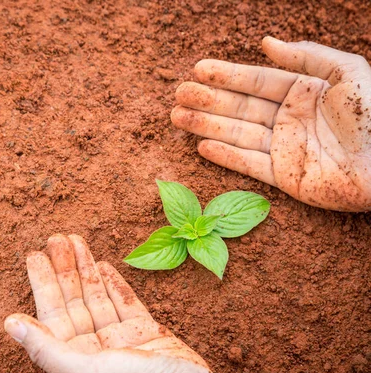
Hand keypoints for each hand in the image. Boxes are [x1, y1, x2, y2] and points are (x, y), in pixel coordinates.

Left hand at [4, 234, 229, 372]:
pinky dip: (112, 283)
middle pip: (73, 301)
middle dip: (64, 268)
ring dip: (86, 269)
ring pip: (97, 297)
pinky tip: (101, 265)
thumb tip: (9, 323)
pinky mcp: (145, 332)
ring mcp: (120, 340)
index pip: (52, 314)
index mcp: (73, 360)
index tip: (34, 255)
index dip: (43, 283)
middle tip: (55, 237)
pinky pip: (124, 302)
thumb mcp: (83, 371)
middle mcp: (93, 350)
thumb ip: (45, 347)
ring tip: (75, 240)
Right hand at [171, 37, 370, 211]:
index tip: (199, 70)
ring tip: (178, 117)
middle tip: (179, 94)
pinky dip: (225, 156)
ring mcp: (285, 149)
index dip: (228, 75)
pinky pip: (249, 165)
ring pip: (238, 134)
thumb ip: (306, 56)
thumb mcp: (347, 73)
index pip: (257, 82)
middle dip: (208, 101)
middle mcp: (290, 119)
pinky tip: (202, 146)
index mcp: (304, 92)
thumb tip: (266, 43)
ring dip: (207, 126)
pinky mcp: (285, 178)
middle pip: (241, 108)